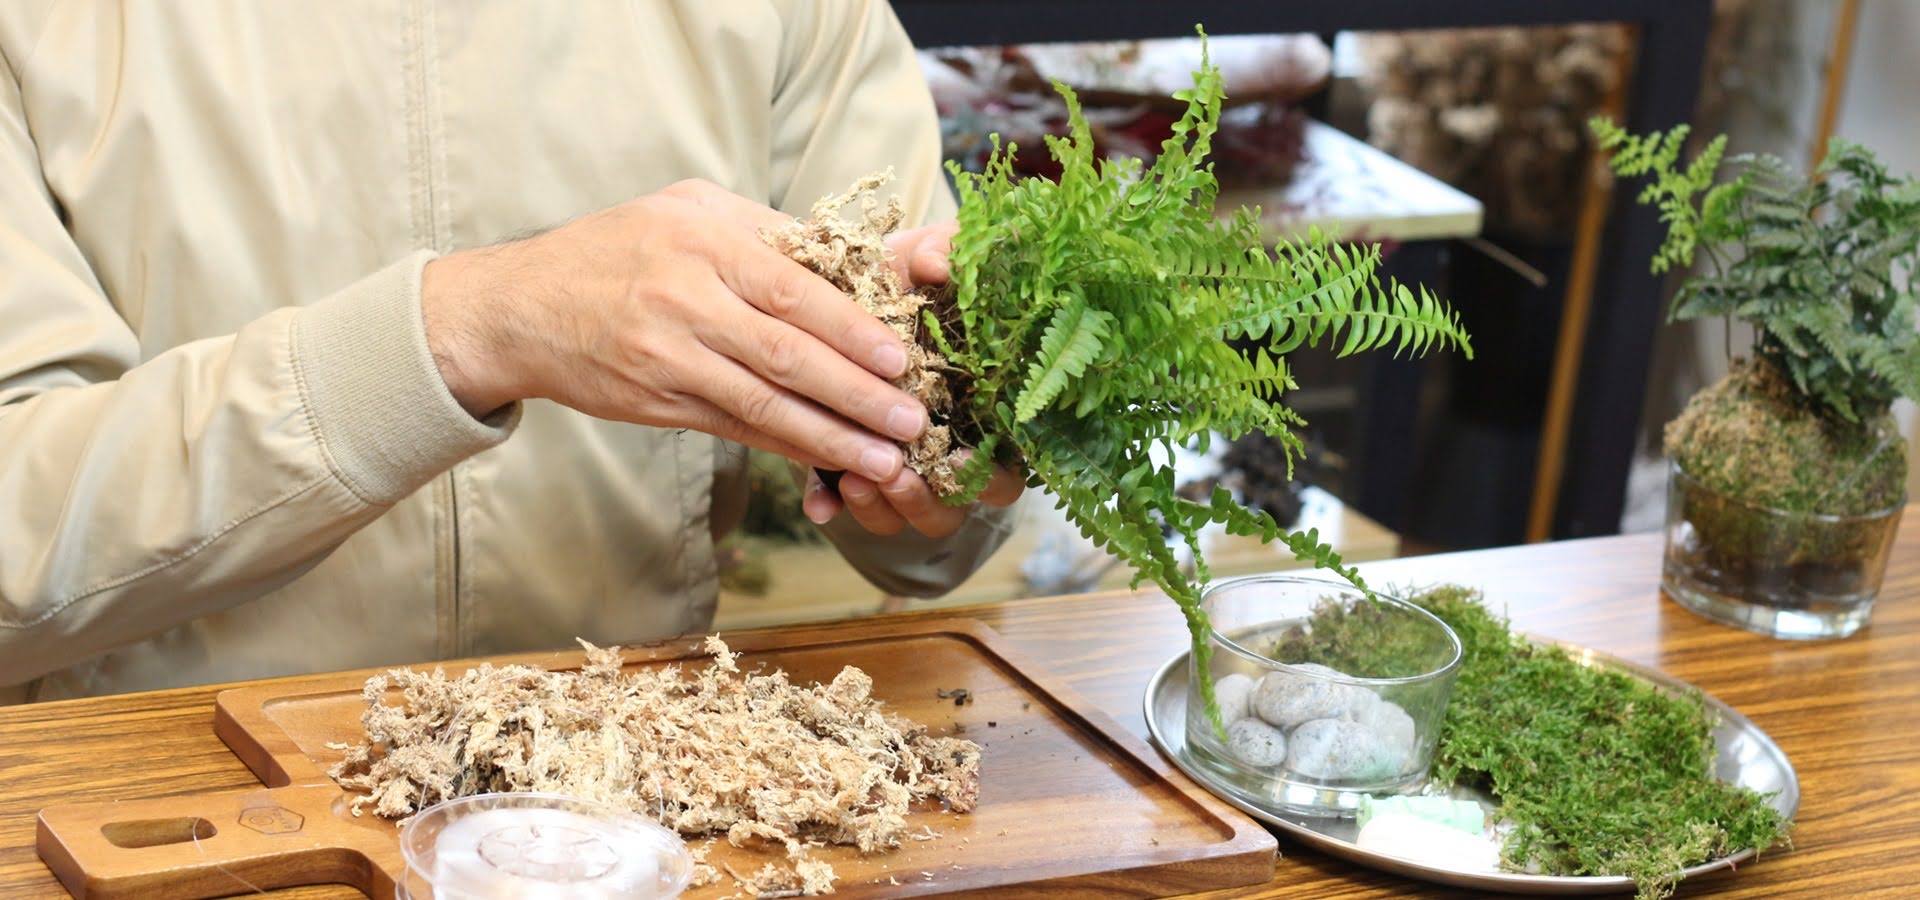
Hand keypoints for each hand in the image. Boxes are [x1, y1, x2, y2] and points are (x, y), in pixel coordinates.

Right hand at [420, 180, 924, 481]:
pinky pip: (736, 427)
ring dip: (832, 435)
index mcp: (703, 239)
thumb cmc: (617, 248)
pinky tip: (829, 460)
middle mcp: (685, 298)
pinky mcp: (657, 401)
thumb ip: (762, 231)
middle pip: (788, 353)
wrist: (519, 307)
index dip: (853, 329)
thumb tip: (848, 259)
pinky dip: (787, 444)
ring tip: (886, 460)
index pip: (795, 289)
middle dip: (858, 392)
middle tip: (912, 419)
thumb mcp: (685, 210)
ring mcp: (668, 355)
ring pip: (764, 402)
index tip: (903, 356)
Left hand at [798, 221, 1025, 536]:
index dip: (989, 476)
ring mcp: (905, 465)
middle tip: (896, 474)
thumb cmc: (904, 278)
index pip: (1006, 468)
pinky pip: (847, 505)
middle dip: (925, 499)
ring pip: (904, 515)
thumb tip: (939, 264)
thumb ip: (942, 250)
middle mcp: (951, 449)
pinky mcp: (853, 465)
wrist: (845, 287)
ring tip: (854, 478)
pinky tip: (819, 501)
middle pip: (955, 505)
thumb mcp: (924, 257)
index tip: (956, 458)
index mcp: (986, 412)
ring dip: (882, 506)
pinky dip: (832, 504)